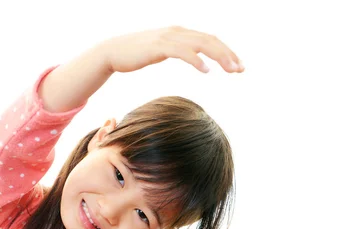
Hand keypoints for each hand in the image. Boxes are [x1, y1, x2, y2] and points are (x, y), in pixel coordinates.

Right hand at [98, 26, 243, 73]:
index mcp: (180, 32)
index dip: (226, 51)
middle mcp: (177, 31)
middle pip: (210, 40)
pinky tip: (206, 71)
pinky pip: (183, 52)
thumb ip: (177, 49)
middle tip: (241, 69)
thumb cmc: (136, 54)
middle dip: (228, 54)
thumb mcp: (161, 50)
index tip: (238, 66)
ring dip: (219, 57)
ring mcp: (168, 38)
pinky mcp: (159, 47)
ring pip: (201, 44)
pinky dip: (197, 60)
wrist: (112, 52)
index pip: (210, 39)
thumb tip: (190, 56)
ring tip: (231, 70)